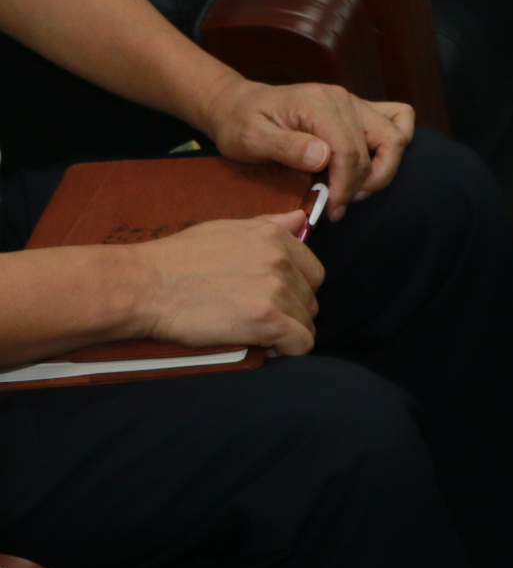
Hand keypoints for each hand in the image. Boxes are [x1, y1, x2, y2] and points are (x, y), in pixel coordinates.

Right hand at [121, 214, 324, 355]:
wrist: (144, 286)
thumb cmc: (177, 259)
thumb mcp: (225, 230)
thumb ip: (267, 226)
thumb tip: (301, 218)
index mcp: (273, 237)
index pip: (313, 271)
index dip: (297, 289)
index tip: (273, 299)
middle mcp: (280, 260)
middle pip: (311, 299)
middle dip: (292, 311)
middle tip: (259, 316)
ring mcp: (276, 290)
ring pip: (307, 322)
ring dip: (287, 331)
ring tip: (254, 329)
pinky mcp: (268, 319)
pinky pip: (302, 343)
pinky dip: (288, 349)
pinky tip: (265, 344)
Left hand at [193, 78, 414, 215]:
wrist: (238, 105)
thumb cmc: (240, 123)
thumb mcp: (249, 138)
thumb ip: (285, 146)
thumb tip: (323, 157)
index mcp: (316, 104)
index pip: (349, 149)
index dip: (346, 185)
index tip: (332, 209)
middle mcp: (342, 99)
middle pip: (380, 145)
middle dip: (364, 182)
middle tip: (339, 204)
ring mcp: (355, 102)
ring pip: (396, 135)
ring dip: (384, 168)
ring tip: (356, 189)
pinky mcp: (360, 109)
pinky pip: (399, 118)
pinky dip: (397, 142)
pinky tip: (374, 163)